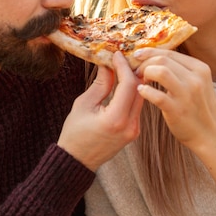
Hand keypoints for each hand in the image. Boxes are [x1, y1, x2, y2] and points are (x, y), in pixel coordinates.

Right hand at [57, 52, 142, 170]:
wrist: (77, 161)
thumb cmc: (75, 133)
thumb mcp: (84, 104)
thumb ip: (101, 84)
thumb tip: (109, 64)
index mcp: (116, 119)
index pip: (129, 85)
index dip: (124, 66)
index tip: (116, 54)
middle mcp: (130, 126)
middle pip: (139, 90)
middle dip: (131, 71)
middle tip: (122, 57)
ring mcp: (134, 130)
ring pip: (140, 97)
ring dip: (133, 81)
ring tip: (122, 67)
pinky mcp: (134, 132)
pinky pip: (137, 107)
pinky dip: (132, 93)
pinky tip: (124, 83)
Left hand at [134, 48, 215, 150]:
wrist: (210, 135)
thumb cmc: (198, 108)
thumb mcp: (197, 83)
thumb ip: (181, 70)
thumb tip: (156, 57)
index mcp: (200, 68)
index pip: (169, 52)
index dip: (150, 52)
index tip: (138, 56)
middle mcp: (195, 79)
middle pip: (162, 59)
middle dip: (145, 63)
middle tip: (137, 71)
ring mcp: (187, 94)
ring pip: (160, 71)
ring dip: (145, 73)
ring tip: (141, 81)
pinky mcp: (178, 110)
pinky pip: (156, 95)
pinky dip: (145, 91)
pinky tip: (142, 91)